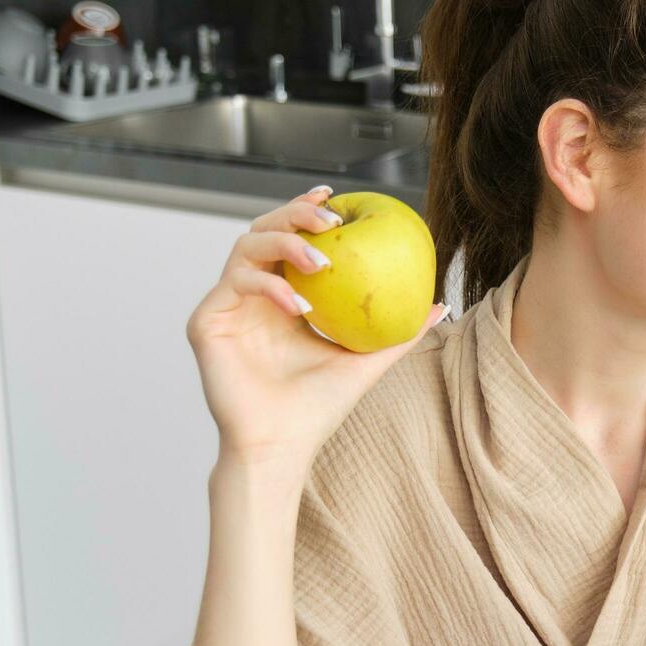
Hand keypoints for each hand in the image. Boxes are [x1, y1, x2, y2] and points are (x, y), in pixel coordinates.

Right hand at [185, 184, 447, 467]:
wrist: (281, 446)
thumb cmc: (319, 408)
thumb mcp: (366, 361)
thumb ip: (399, 332)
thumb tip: (440, 305)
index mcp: (282, 295)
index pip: (290, 238)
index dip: (307, 210)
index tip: (337, 199)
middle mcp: (251, 294)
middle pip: (264, 229)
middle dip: (295, 213)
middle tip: (331, 219)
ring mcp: (227, 305)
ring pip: (247, 246)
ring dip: (286, 243)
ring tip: (323, 263)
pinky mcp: (206, 321)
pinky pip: (236, 283)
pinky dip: (269, 285)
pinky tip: (299, 303)